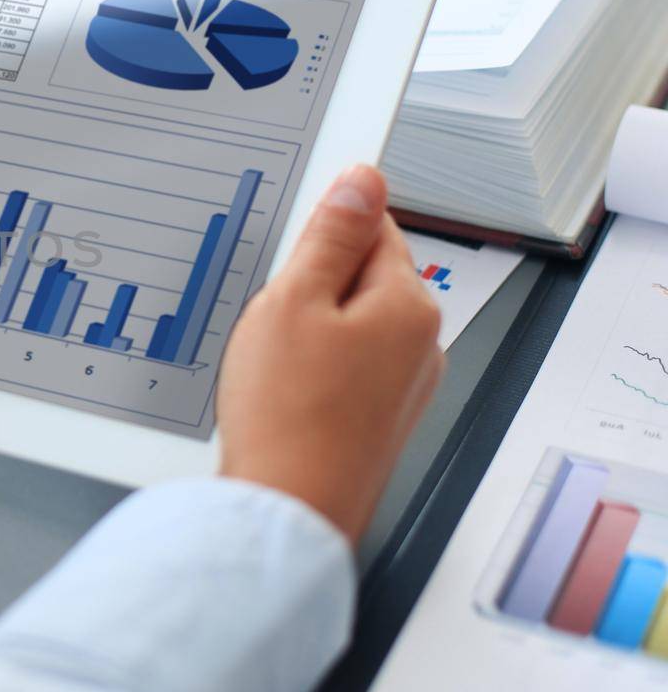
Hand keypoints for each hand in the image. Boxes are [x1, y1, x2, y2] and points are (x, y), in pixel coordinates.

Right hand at [215, 165, 443, 543]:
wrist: (289, 509)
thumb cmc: (289, 415)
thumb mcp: (294, 302)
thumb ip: (331, 236)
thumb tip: (363, 182)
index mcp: (408, 304)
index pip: (373, 226)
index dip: (321, 233)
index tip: (288, 254)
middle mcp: (421, 344)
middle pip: (363, 277)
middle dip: (313, 285)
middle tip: (269, 316)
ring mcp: (405, 386)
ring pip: (351, 325)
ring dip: (309, 330)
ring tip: (271, 361)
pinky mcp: (381, 419)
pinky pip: (347, 368)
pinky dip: (313, 370)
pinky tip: (281, 391)